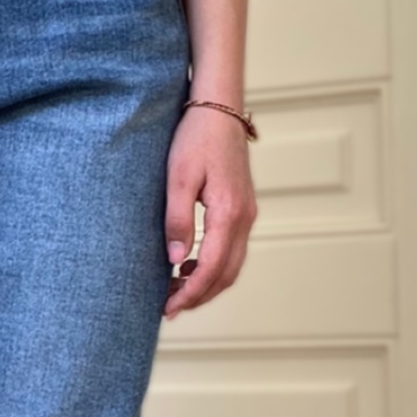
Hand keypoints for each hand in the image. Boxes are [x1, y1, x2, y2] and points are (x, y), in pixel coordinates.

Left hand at [162, 104, 256, 318]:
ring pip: (232, 265)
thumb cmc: (195, 138)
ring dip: (207, 284)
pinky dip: (214, 266)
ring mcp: (248, 214)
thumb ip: (178, 220)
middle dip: (199, 296)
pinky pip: (232, 249)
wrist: (219, 108)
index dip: (191, 293)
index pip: (212, 268)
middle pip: (227, 274)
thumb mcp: (178, 178)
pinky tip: (189, 267)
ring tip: (175, 291)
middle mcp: (245, 218)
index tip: (169, 308)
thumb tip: (176, 262)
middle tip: (169, 308)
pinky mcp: (243, 208)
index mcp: (229, 213)